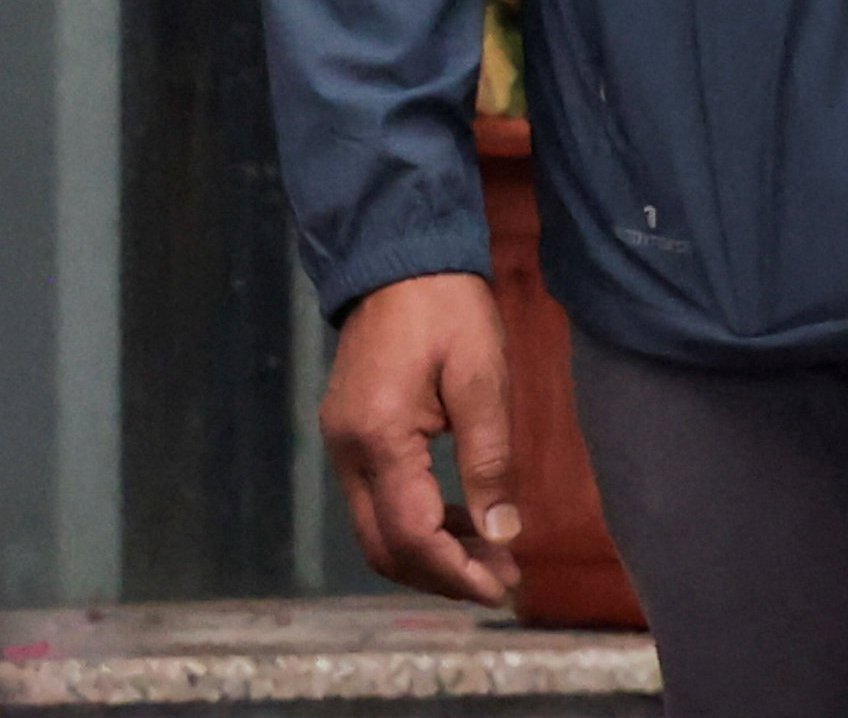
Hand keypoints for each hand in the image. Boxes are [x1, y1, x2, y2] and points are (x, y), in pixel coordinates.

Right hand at [321, 270, 519, 607]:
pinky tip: (464, 519)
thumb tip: (504, 531)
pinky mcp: (351, 438)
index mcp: (377, 440)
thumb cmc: (448, 309)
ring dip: (433, 552)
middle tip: (503, 579)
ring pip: (378, 531)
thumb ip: (490, 458)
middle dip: (443, 574)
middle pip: (385, 547)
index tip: (502, 586)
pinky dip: (419, 522)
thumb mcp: (483, 376)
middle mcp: (347, 455)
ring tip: (495, 555)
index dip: (455, 571)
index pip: (410, 535)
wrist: (398, 261)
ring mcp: (342, 448)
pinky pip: (378, 502)